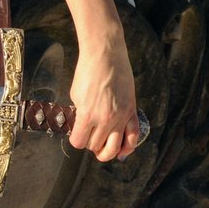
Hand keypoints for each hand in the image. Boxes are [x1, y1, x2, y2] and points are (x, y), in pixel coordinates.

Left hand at [69, 37, 140, 162]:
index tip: (77, 136)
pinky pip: (133, 136)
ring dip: (106, 152)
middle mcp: (105, 119)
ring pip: (114, 147)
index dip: (76, 140)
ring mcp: (120, 116)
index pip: (79, 142)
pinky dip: (128, 147)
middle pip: (95, 145)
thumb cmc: (88, 71)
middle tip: (89, 137)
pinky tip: (122, 152)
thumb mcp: (76, 94)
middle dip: (90, 144)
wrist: (106, 55)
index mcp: (87, 114)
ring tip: (102, 151)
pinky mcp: (131, 111)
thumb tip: (83, 125)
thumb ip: (80, 113)